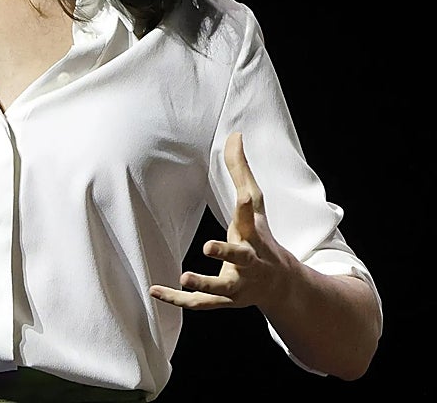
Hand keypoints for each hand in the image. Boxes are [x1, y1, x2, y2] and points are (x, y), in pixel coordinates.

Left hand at [149, 132, 297, 311]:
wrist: (282, 286)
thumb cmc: (261, 237)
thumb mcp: (255, 204)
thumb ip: (240, 171)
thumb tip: (235, 133)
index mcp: (254, 235)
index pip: (251, 216)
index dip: (246, 206)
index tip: (244, 198)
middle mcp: (249, 262)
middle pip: (240, 258)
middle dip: (227, 253)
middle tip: (208, 247)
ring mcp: (238, 285)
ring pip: (221, 288)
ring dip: (204, 284)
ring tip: (184, 277)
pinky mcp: (224, 301)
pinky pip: (200, 304)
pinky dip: (178, 300)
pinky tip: (155, 291)